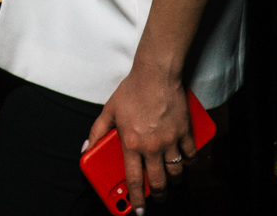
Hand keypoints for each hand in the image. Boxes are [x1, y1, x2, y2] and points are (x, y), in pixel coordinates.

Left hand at [87, 67, 200, 213]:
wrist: (155, 74)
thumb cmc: (132, 90)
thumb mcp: (109, 111)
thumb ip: (96, 132)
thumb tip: (85, 148)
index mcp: (131, 144)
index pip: (133, 179)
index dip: (136, 199)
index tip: (139, 210)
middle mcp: (152, 146)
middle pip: (158, 181)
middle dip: (158, 194)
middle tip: (157, 197)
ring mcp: (170, 140)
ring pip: (175, 172)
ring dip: (174, 180)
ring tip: (170, 180)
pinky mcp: (184, 132)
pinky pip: (190, 154)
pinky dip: (189, 162)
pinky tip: (185, 162)